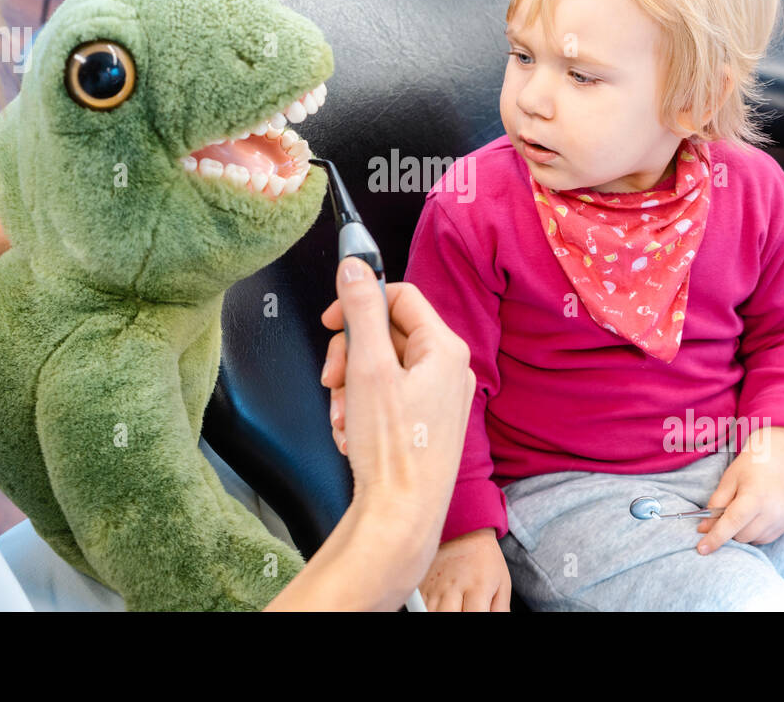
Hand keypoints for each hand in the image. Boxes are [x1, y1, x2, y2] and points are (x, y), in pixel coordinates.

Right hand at [319, 257, 475, 557]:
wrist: (400, 516)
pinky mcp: (426, 425)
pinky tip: (352, 433)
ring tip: (343, 417)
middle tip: (334, 379)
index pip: (399, 296)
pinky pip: (386, 398)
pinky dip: (361, 411)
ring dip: (351, 388)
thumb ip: (361, 311)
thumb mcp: (369, 367)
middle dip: (351, 356)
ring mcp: (439, 400)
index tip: (333, 321)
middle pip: (387, 334)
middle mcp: (449, 371)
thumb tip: (355, 268)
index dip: (360, 303)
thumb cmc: (392, 451)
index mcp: (445, 349)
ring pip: (381, 369)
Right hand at [419, 527, 511, 610]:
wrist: (465, 531)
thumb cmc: (486, 560)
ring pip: (431, 613)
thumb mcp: (502, 585)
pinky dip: (428, 610)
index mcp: (477, 588)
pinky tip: (440, 607)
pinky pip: (420, 606)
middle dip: (456, 617)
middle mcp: (453, 587)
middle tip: (465, 610)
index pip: (474, 616)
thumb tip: (499, 622)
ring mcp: (435, 586)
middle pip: (448, 616)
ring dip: (441, 615)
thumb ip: (501, 611)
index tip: (477, 613)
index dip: (476, 619)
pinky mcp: (422, 585)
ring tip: (454, 608)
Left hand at [694, 426, 783, 554]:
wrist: (783, 458)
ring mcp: (782, 520)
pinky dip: (754, 532)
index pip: (732, 524)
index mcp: (755, 498)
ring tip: (744, 509)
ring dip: (742, 531)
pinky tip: (755, 514)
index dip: (715, 538)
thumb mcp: (729, 480)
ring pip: (752, 539)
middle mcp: (772, 512)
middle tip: (726, 511)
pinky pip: (764, 538)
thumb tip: (703, 529)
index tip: (701, 549)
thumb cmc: (752, 466)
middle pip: (741, 535)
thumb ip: (715, 505)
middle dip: (728, 530)